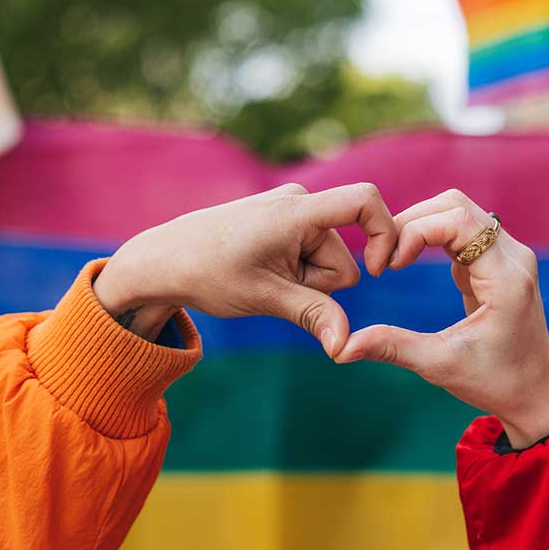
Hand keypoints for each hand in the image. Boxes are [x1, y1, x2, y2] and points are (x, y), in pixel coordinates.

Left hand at [93, 182, 395, 356]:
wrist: (163, 260)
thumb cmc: (207, 274)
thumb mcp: (264, 297)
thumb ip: (313, 316)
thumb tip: (345, 348)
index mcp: (297, 211)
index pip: (364, 201)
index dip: (385, 234)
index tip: (377, 271)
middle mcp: (299, 202)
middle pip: (344, 257)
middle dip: (319, 283)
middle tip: (273, 286)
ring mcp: (291, 210)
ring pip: (327, 260)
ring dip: (304, 281)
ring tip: (262, 278)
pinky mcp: (284, 221)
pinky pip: (310, 253)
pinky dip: (295, 272)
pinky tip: (262, 274)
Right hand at [338, 189, 548, 447]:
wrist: (533, 394)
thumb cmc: (493, 382)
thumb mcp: (438, 365)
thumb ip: (391, 348)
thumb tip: (341, 349)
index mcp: (506, 278)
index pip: (458, 221)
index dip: (415, 232)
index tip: (391, 266)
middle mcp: (514, 257)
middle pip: (456, 206)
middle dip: (412, 222)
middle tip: (384, 258)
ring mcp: (510, 255)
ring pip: (459, 211)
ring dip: (420, 225)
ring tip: (394, 258)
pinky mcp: (499, 260)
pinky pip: (462, 229)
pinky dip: (430, 236)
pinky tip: (409, 262)